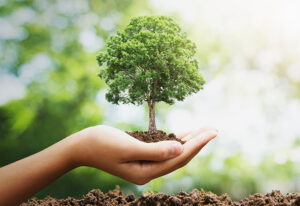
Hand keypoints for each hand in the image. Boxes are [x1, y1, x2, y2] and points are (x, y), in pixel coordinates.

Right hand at [71, 125, 217, 184]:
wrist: (81, 146)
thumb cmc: (100, 144)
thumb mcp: (128, 146)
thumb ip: (154, 150)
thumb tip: (179, 150)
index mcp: (146, 172)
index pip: (179, 158)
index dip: (197, 144)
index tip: (212, 132)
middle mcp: (148, 171)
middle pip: (179, 157)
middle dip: (198, 143)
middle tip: (214, 129)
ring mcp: (145, 164)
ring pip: (173, 153)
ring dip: (188, 141)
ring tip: (204, 130)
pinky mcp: (141, 156)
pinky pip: (163, 149)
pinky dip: (174, 141)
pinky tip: (183, 134)